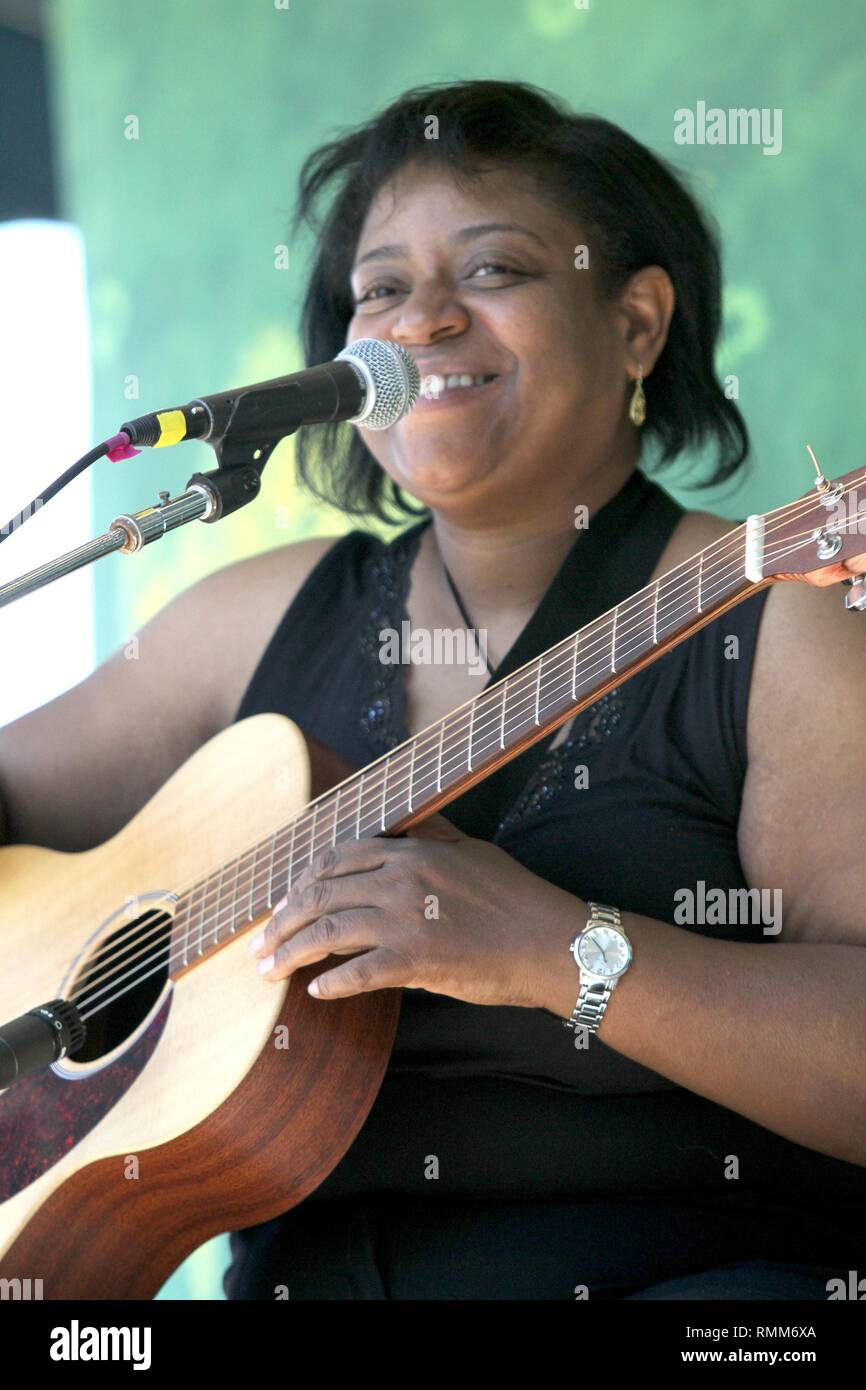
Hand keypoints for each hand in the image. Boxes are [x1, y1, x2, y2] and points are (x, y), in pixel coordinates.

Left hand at [248, 814, 582, 1009]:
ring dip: (291, 953)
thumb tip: (409, 821)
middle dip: (281, 922)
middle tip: (258, 946)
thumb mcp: (471, 850)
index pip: (336, 861)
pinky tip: (316, 993)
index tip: (282, 905)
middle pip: (321, 895)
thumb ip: (433, 833)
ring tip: (269, 972)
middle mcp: (401, 879)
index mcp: (411, 851)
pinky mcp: (417, 959)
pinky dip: (332, 983)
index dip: (301, 884)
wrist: (551, 941)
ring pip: (329, 931)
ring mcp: (407, 918)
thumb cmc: (516, 897)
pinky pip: (359, 972)